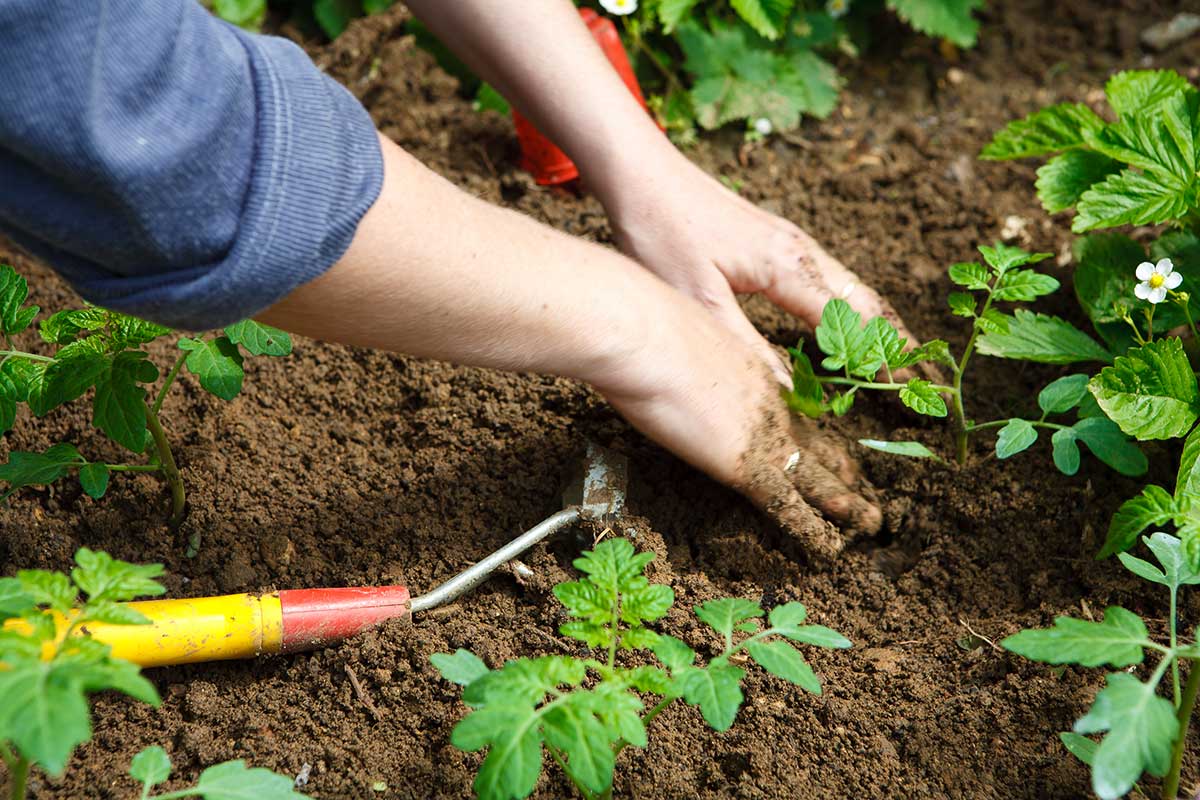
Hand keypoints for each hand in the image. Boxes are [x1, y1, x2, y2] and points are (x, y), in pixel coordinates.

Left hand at [592, 142, 915, 382]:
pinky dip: (853, 308)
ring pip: (852, 288)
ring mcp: (793, 241)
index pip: (853, 324)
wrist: (644, 174)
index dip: (882, 362)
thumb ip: (745, 349)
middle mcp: (802, 251)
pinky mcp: (778, 239)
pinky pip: (831, 278)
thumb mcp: (698, 301)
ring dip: (880, 325)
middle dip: (899, 345)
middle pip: (868, 303)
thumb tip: (789, 395)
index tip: (909, 394)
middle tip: (926, 384)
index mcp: (788, 267)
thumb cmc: (663, 232)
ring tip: (903, 362)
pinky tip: (848, 327)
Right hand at [595, 293, 881, 561]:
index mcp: (753, 368)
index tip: (826, 443)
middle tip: (864, 487)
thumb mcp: (680, 338)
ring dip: (847, 503)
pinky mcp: (747, 464)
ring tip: (872, 523)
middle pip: (817, 441)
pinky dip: (813, 530)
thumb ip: (693, 359)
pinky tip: (831, 549)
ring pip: (819, 476)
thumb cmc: (643, 328)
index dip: (813, 430)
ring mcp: (764, 433)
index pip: (794, 407)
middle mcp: (770, 401)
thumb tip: (673, 366)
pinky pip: (789, 506)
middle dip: (842, 468)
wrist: (640, 333)